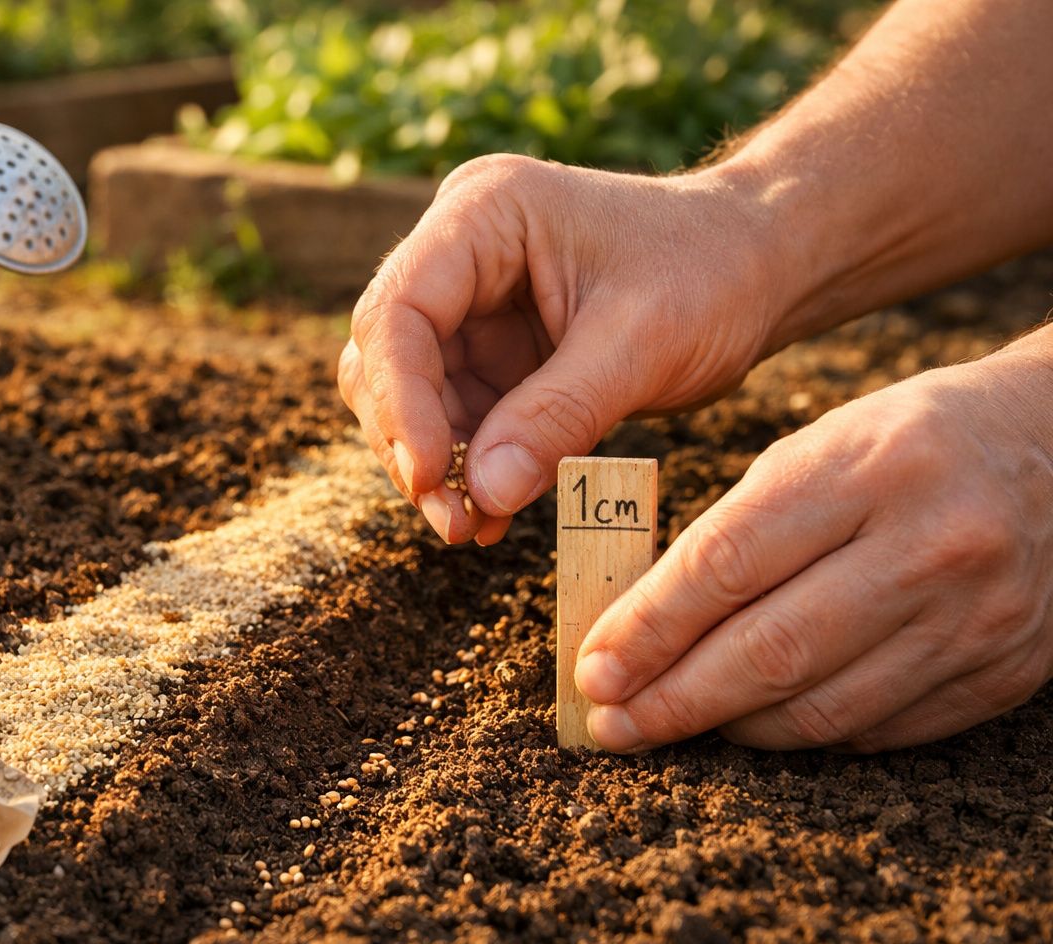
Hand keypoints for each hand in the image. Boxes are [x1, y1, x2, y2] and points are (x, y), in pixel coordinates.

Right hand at [338, 155, 785, 543]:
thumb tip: (481, 495)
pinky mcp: (492, 356)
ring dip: (434, 466)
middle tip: (451, 519)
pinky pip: (456, 420)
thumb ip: (558, 416)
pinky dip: (469, 470)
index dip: (400, 398)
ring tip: (473, 525)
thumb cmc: (713, 272)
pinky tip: (492, 516)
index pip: (399, 310)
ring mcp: (471, 307)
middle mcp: (458, 253)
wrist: (761, 266)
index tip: (429, 475)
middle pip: (387, 356)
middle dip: (411, 441)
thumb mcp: (642, 343)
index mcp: (484, 213)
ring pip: (409, 397)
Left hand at [577, 343, 1052, 751]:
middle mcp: (932, 546)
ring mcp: (977, 618)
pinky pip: (879, 729)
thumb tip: (639, 627)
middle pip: (771, 652)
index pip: (727, 566)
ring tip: (672, 723)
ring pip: (822, 710)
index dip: (647, 629)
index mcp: (869, 468)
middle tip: (609, 724)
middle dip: (673, 700)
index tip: (592, 668)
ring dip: (730, 728)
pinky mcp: (1004, 672)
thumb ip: (735, 531)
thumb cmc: (907, 442)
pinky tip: (759, 722)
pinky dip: (806, 733)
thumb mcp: (818, 448)